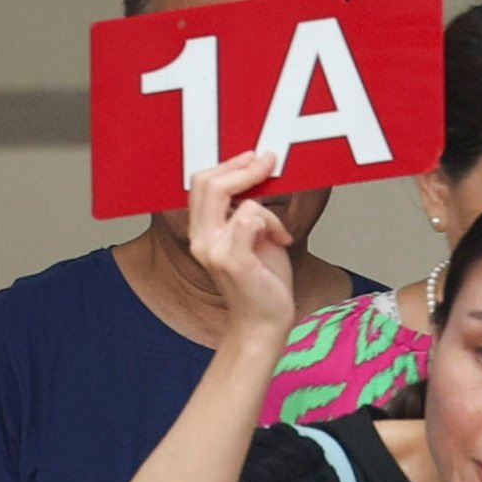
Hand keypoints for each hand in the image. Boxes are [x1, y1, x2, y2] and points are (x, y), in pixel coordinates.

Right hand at [186, 151, 301, 345]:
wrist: (264, 324)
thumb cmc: (263, 284)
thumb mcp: (255, 239)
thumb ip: (250, 212)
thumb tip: (259, 183)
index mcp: (201, 230)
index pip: (201, 184)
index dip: (227, 165)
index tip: (253, 157)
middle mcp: (200, 238)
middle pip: (208, 184)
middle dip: (242, 168)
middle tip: (269, 161)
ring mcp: (213, 249)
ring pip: (235, 199)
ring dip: (266, 208)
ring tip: (279, 232)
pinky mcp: (232, 260)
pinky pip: (250, 219)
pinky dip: (271, 223)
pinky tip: (281, 240)